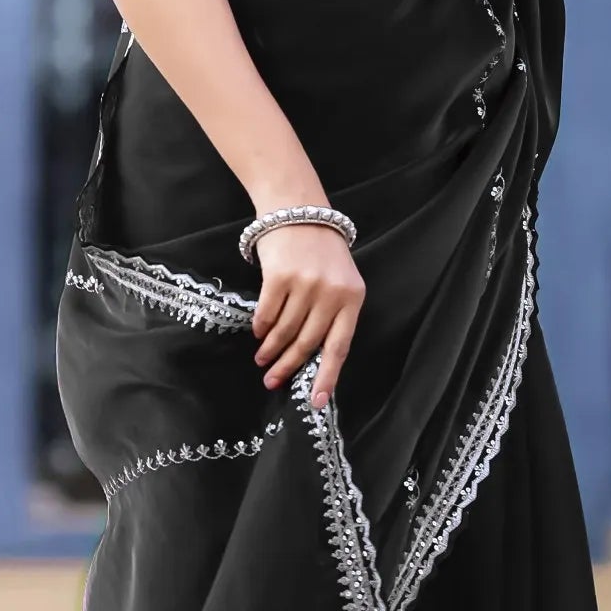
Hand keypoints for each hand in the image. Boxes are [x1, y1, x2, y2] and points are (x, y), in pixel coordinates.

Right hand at [250, 221, 364, 412]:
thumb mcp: (340, 281)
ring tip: (262, 360)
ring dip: (270, 350)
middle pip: (307, 343)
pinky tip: (258, 333)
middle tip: (272, 382)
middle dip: (288, 367)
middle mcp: (331, 294)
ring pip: (285, 331)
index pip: (339, 347)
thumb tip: (312, 357)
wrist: (299, 209)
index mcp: (352, 299)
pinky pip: (267, 313)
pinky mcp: (280, 276)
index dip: (326, 377)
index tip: (316, 401)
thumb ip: (333, 315)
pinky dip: (261, 327)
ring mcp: (305, 285)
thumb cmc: (321, 252)